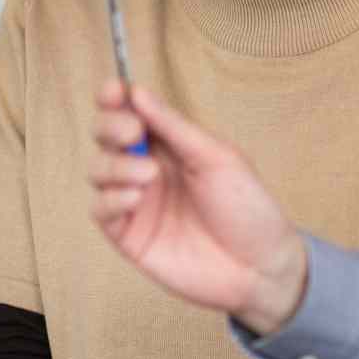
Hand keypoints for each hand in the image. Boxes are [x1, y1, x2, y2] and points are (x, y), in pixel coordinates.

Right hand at [87, 81, 308, 335]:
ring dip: (116, 165)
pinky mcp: (129, 236)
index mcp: (170, 145)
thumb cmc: (247, 207)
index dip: (114, 98)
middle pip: (105, 136)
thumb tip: (135, 92)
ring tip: (149, 175)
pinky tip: (135, 198)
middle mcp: (147, 168)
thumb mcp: (216, 157)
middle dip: (110, 126)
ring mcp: (136, 203)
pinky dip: (111, 199)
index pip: (130, 113)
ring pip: (98, 171)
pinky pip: (100, 210)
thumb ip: (174, 127)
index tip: (113, 91)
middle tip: (133, 133)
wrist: (260, 267)